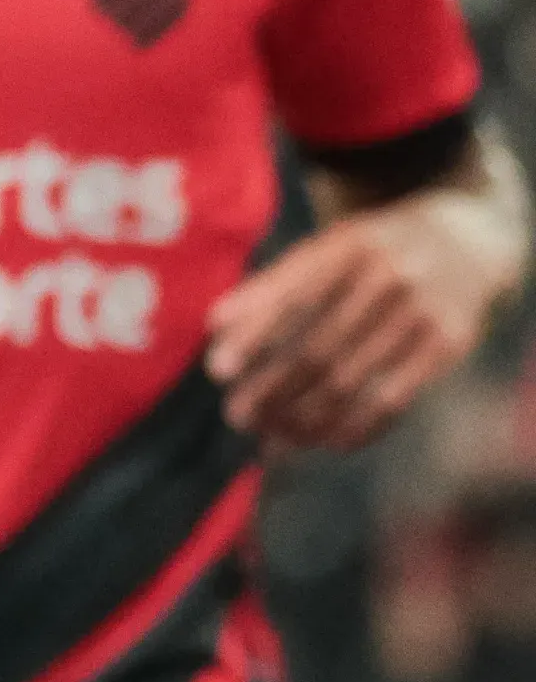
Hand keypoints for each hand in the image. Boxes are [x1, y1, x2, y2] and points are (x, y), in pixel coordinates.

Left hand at [207, 194, 510, 450]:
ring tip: (271, 437)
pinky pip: (395, 398)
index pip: (290, 297)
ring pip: (352, 380)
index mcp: (346, 246)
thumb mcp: (327, 248)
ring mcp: (421, 312)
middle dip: (272, 389)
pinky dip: (356, 425)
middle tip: (237, 416)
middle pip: (317, 348)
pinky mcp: (448, 345)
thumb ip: (273, 284)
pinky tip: (325, 441)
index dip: (252, 336)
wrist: (466, 240)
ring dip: (305, 417)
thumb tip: (215, 324)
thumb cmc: (371, 252)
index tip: (216, 371)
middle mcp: (387, 277)